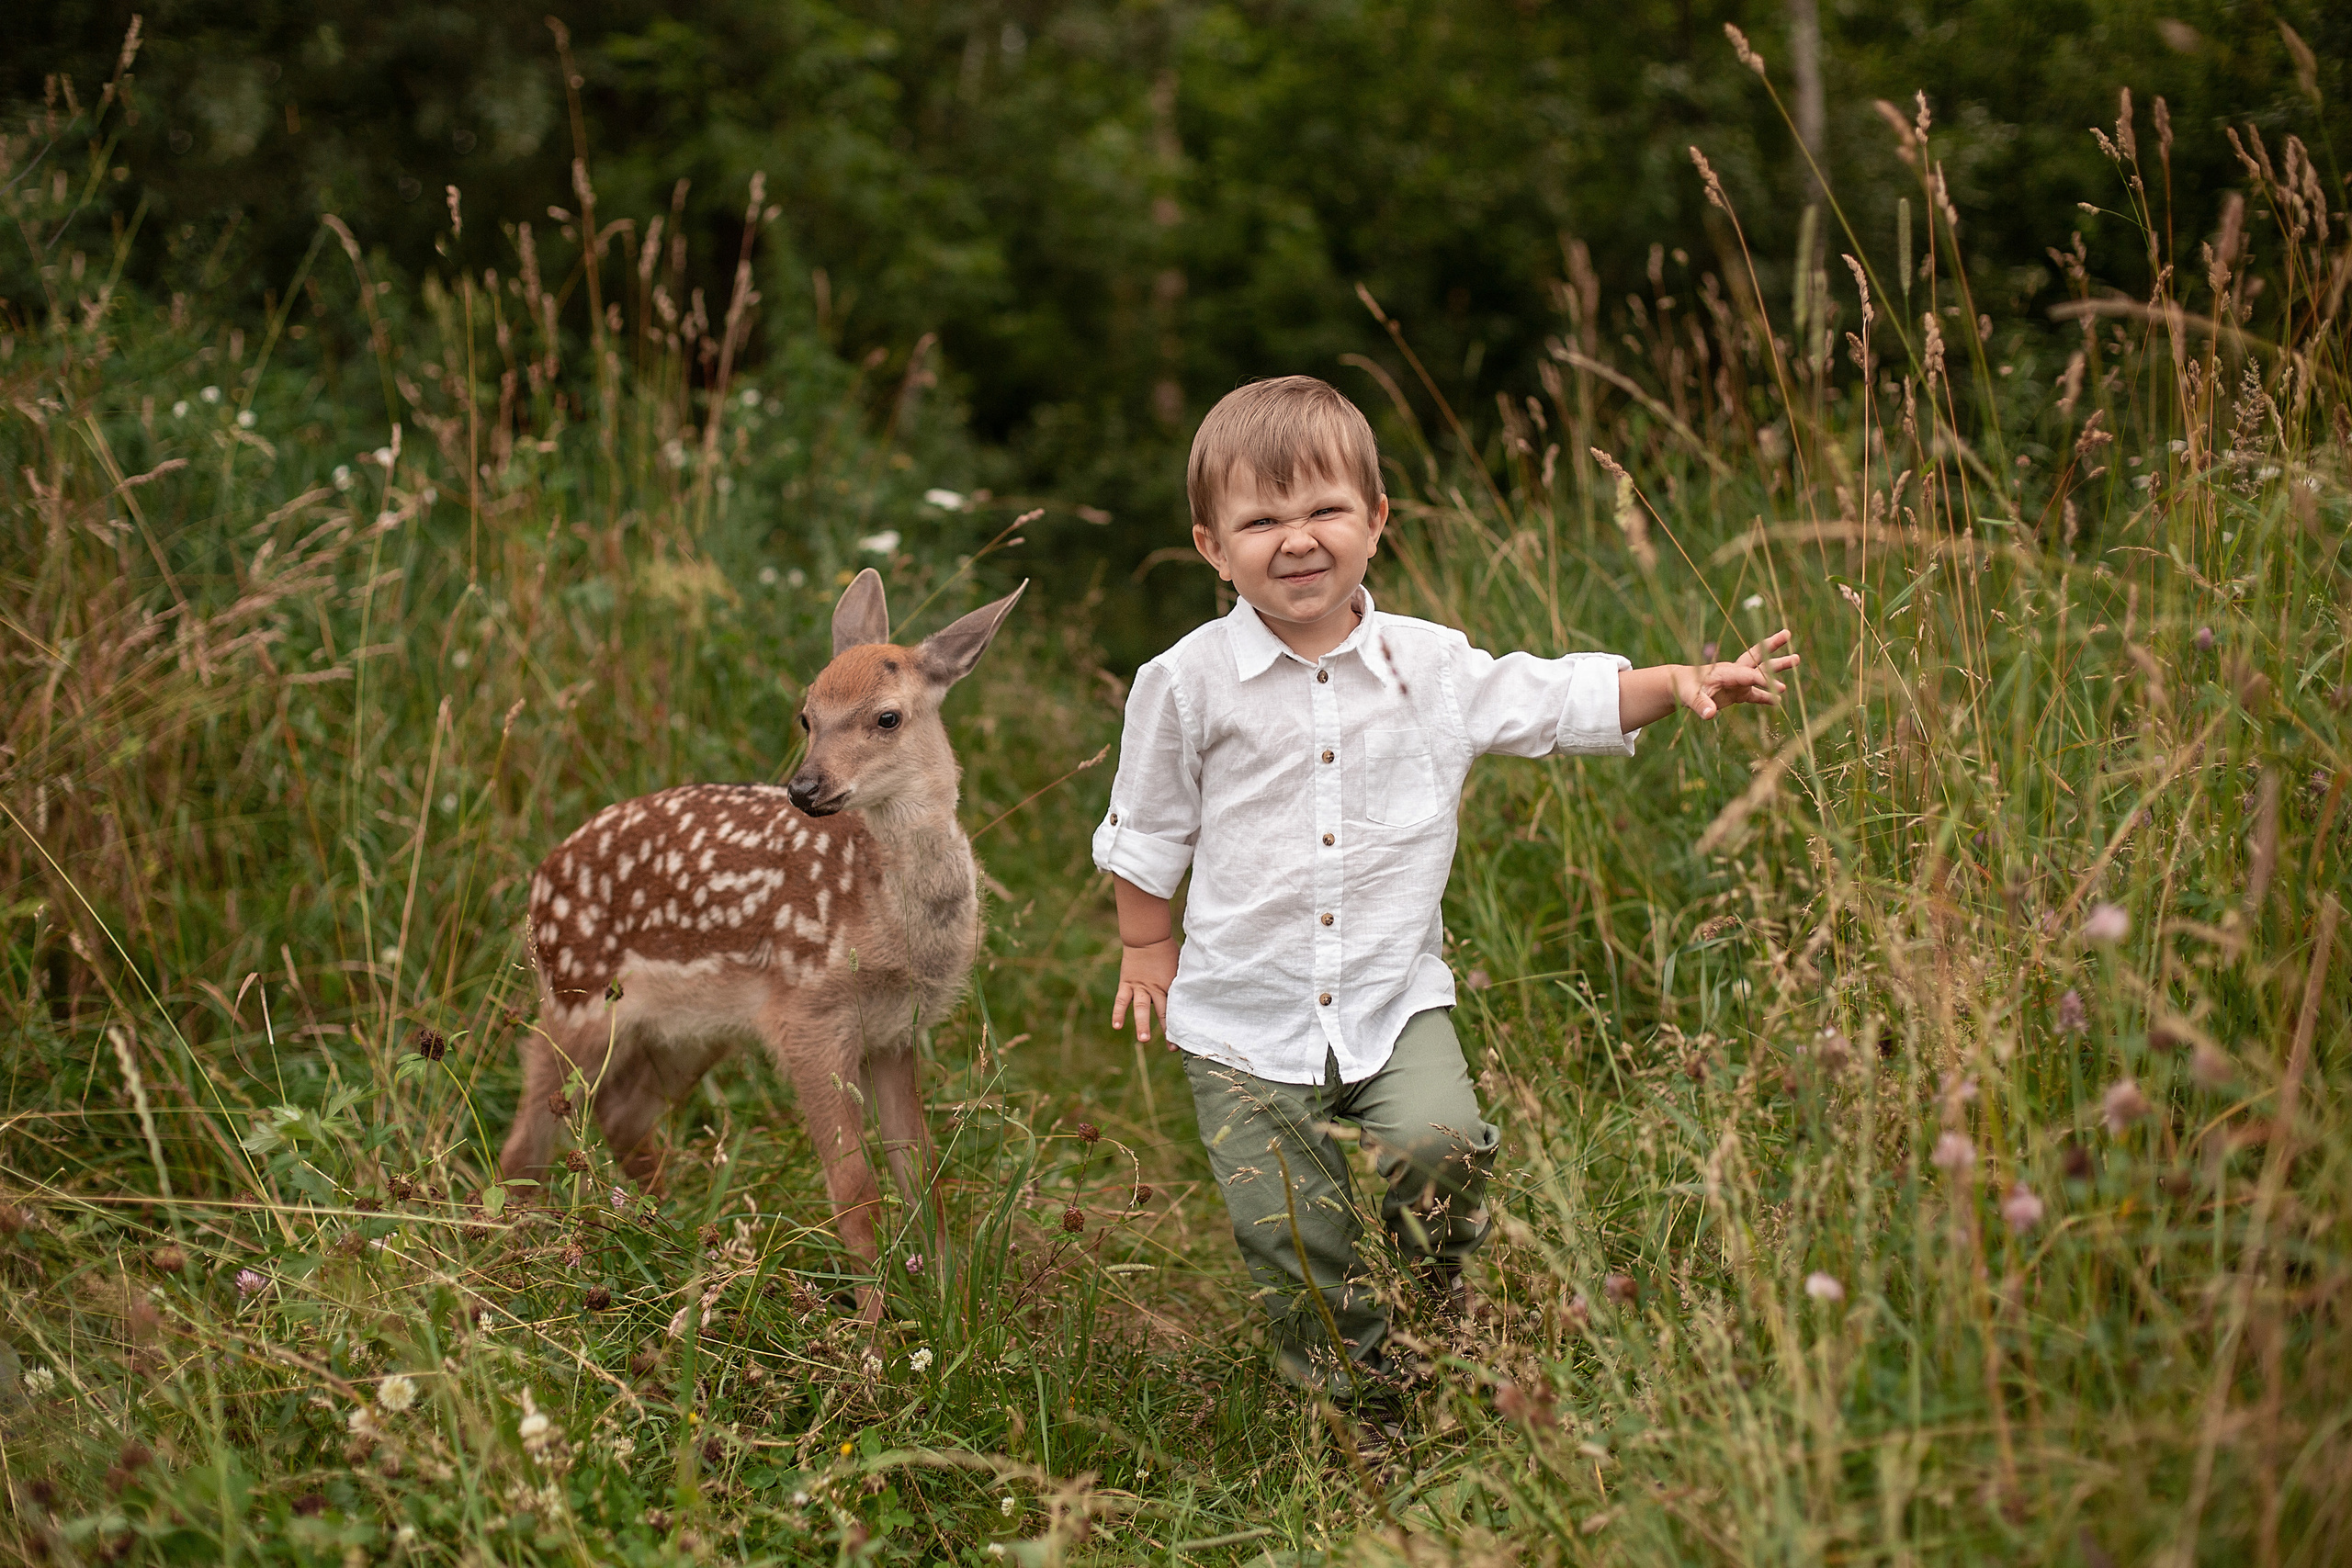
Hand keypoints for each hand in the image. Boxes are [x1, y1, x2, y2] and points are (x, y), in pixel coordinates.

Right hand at [1111, 938, 1178, 1042]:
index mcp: (1171, 983)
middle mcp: (1156, 987)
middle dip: (1167, 1030)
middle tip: (1172, 1047)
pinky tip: (1117, 1026)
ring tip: (1143, 1040)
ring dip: (1142, 1024)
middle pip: (1163, 1011)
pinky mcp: (1127, 983)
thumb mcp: (1179, 965)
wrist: (1147, 937)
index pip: (1178, 1007)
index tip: (1187, 1038)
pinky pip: (1122, 999)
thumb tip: (1194, 991)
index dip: (1182, 1023)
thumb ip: (1182, 981)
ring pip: (1141, 1008)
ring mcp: (1140, 986)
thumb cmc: (1167, 950)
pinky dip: (1118, 1012)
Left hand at [1680, 629, 1798, 719]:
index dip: (1764, 681)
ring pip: (1761, 672)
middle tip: (1788, 633)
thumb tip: (1710, 715)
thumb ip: (1701, 705)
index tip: (1779, 688)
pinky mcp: (1738, 692)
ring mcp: (1738, 681)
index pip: (1748, 674)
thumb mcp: (1689, 697)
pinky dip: (1767, 698)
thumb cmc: (1684, 688)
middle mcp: (1734, 672)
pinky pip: (1756, 694)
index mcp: (1725, 671)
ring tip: (1797, 658)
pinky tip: (1779, 701)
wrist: (1681, 686)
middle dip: (1772, 646)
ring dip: (1777, 666)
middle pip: (1756, 656)